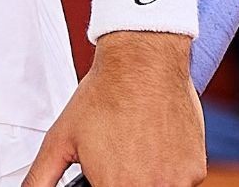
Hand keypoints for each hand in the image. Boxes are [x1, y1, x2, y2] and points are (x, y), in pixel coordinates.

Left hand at [22, 33, 204, 186]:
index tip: (103, 174)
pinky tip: (153, 142)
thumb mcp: (59, 138)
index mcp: (116, 186)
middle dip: (123, 178)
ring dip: (146, 177)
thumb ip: (42, 176)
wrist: (143, 65)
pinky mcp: (196, 170)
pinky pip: (180, 180)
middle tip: (118, 157)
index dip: (102, 183)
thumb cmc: (104, 97)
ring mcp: (177, 182)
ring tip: (133, 147)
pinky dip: (167, 168)